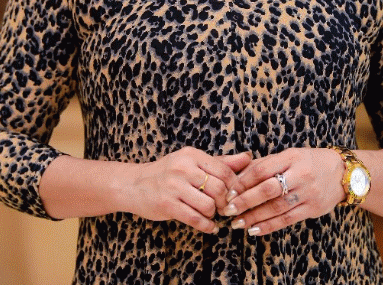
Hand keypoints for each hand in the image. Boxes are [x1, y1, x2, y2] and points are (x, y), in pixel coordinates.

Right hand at [125, 147, 251, 233]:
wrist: (134, 184)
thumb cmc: (169, 172)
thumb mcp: (193, 162)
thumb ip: (221, 162)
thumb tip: (248, 157)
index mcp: (192, 155)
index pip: (224, 170)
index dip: (234, 186)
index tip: (233, 194)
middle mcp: (183, 168)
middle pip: (219, 188)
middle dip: (225, 202)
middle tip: (224, 207)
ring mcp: (174, 186)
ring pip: (208, 205)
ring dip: (214, 214)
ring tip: (212, 214)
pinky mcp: (167, 205)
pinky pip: (195, 219)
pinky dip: (206, 226)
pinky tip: (209, 227)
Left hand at [220, 147, 344, 235]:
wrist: (342, 173)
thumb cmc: (309, 162)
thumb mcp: (290, 155)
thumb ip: (266, 164)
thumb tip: (238, 174)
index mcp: (291, 157)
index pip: (262, 169)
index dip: (243, 181)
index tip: (229, 191)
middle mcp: (300, 174)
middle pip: (268, 189)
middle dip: (246, 201)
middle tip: (228, 209)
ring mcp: (307, 193)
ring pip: (276, 207)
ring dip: (254, 217)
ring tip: (237, 223)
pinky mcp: (313, 209)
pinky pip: (287, 219)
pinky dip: (269, 226)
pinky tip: (255, 230)